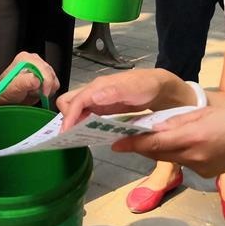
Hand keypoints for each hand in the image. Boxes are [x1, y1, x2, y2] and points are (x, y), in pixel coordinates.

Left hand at [0, 51, 59, 104]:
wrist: (4, 97)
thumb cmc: (5, 92)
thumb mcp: (12, 89)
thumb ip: (23, 83)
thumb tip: (36, 80)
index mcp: (25, 59)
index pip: (44, 69)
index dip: (46, 83)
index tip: (42, 94)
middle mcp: (34, 60)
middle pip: (51, 74)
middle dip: (45, 87)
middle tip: (33, 94)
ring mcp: (40, 66)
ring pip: (54, 80)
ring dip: (46, 90)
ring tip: (32, 93)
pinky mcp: (44, 74)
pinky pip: (54, 84)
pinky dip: (48, 91)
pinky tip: (37, 93)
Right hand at [57, 69, 188, 130]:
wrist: (158, 87)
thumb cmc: (146, 86)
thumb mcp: (134, 88)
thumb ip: (114, 91)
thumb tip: (92, 98)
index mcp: (98, 87)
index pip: (75, 101)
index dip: (69, 117)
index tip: (66, 134)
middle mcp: (94, 92)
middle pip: (68, 102)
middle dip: (66, 118)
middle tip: (71, 136)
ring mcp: (97, 100)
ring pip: (74, 109)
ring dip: (72, 123)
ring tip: (75, 139)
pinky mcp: (101, 107)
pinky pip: (85, 115)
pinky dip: (81, 124)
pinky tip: (86, 135)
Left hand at [111, 105, 224, 177]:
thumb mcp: (203, 112)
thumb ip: (176, 120)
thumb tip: (152, 125)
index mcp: (193, 136)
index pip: (155, 142)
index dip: (133, 143)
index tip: (115, 143)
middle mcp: (194, 156)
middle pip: (160, 153)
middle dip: (142, 146)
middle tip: (126, 137)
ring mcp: (200, 168)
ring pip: (171, 159)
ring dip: (159, 149)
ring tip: (150, 138)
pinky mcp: (206, 174)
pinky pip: (184, 163)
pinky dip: (177, 154)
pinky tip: (180, 144)